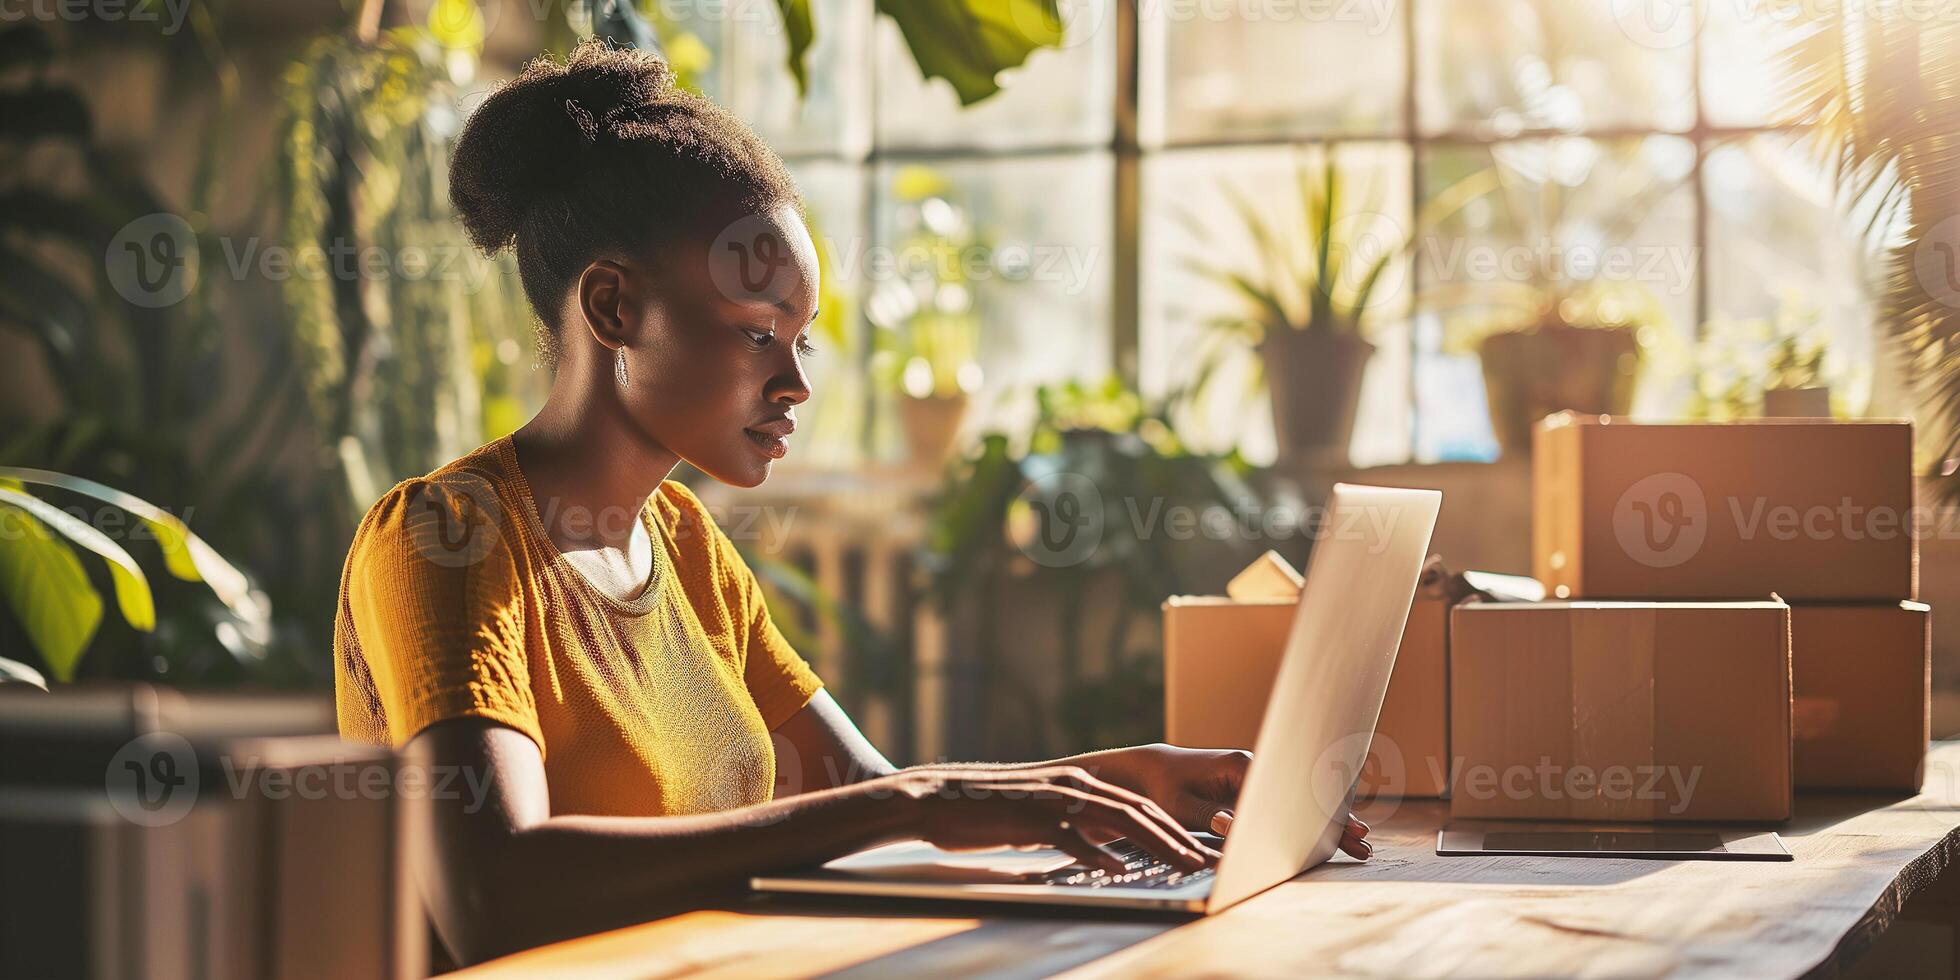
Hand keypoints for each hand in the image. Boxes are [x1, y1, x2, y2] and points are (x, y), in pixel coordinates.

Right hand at [874, 765, 1224, 873]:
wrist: (937, 799)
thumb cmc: (988, 812)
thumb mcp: (1040, 815)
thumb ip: (1074, 824)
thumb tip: (1108, 850)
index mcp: (1080, 782)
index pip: (1139, 806)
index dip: (1173, 828)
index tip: (1198, 851)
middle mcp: (1074, 784)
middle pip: (1139, 812)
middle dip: (1177, 838)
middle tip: (1205, 863)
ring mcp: (1054, 799)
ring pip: (1117, 821)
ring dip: (1155, 845)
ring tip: (1181, 865)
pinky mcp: (1031, 817)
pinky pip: (1073, 836)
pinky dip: (1098, 854)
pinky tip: (1118, 871)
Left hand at [1095, 744, 1371, 859]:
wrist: (1152, 772)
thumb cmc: (1164, 788)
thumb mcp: (1181, 806)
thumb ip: (1209, 817)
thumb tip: (1235, 828)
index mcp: (1240, 766)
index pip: (1285, 791)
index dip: (1312, 812)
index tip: (1336, 828)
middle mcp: (1254, 766)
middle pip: (1301, 794)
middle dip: (1331, 819)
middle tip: (1362, 840)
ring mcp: (1256, 776)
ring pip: (1298, 799)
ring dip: (1326, 821)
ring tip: (1359, 842)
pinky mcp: (1252, 788)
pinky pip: (1285, 803)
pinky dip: (1308, 818)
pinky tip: (1330, 834)